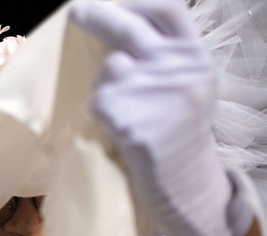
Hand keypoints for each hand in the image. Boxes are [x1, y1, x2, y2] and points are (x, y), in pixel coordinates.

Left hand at [69, 0, 253, 235]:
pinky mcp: (131, 122)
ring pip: (111, 69)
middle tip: (76, 9)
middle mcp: (179, 71)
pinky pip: (99, 101)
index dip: (138, 3)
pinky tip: (120, 127)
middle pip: (130, 30)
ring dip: (107, 85)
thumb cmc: (179, 133)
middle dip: (97, 16)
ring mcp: (155, 95)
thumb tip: (118, 29)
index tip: (115, 2)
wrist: (184, 181)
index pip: (168, 12)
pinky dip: (102, 110)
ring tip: (127, 109)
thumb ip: (165, 57)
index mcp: (196, 59)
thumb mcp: (187, 86)